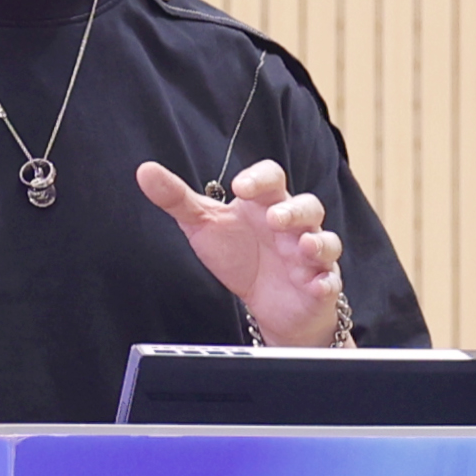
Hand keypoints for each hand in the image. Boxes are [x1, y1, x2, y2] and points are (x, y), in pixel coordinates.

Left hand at [137, 157, 347, 344]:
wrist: (268, 303)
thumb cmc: (240, 255)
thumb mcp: (204, 226)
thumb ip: (177, 199)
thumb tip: (145, 171)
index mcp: (266, 204)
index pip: (272, 178)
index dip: (260, 178)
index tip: (240, 188)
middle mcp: (294, 225)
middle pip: (307, 205)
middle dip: (293, 211)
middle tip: (273, 219)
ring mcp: (311, 255)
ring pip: (326, 240)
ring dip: (317, 242)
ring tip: (303, 247)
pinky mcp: (320, 284)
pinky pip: (330, 281)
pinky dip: (325, 282)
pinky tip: (316, 284)